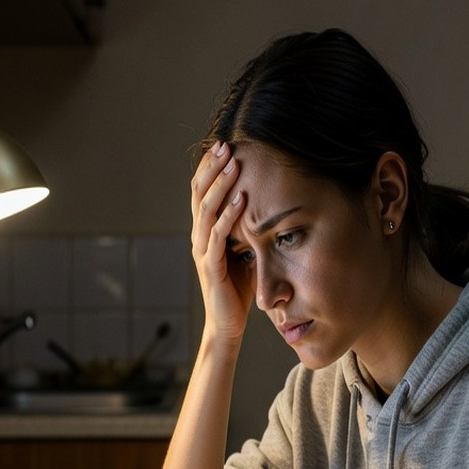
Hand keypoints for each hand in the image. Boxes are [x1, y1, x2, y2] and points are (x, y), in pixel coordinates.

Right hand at [190, 141, 252, 343]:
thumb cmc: (239, 286)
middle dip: (212, 168)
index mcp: (205, 230)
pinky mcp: (211, 267)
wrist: (228, 323)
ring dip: (220, 185)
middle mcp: (199, 236)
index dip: (210, 168)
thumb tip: (270, 202)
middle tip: (225, 145)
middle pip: (198, 193)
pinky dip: (228, 216)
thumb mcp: (247, 249)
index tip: (224, 145)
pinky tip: (240, 200)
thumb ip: (250, 227)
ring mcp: (202, 251)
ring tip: (233, 165)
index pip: (202, 191)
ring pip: (205, 211)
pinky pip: (217, 237)